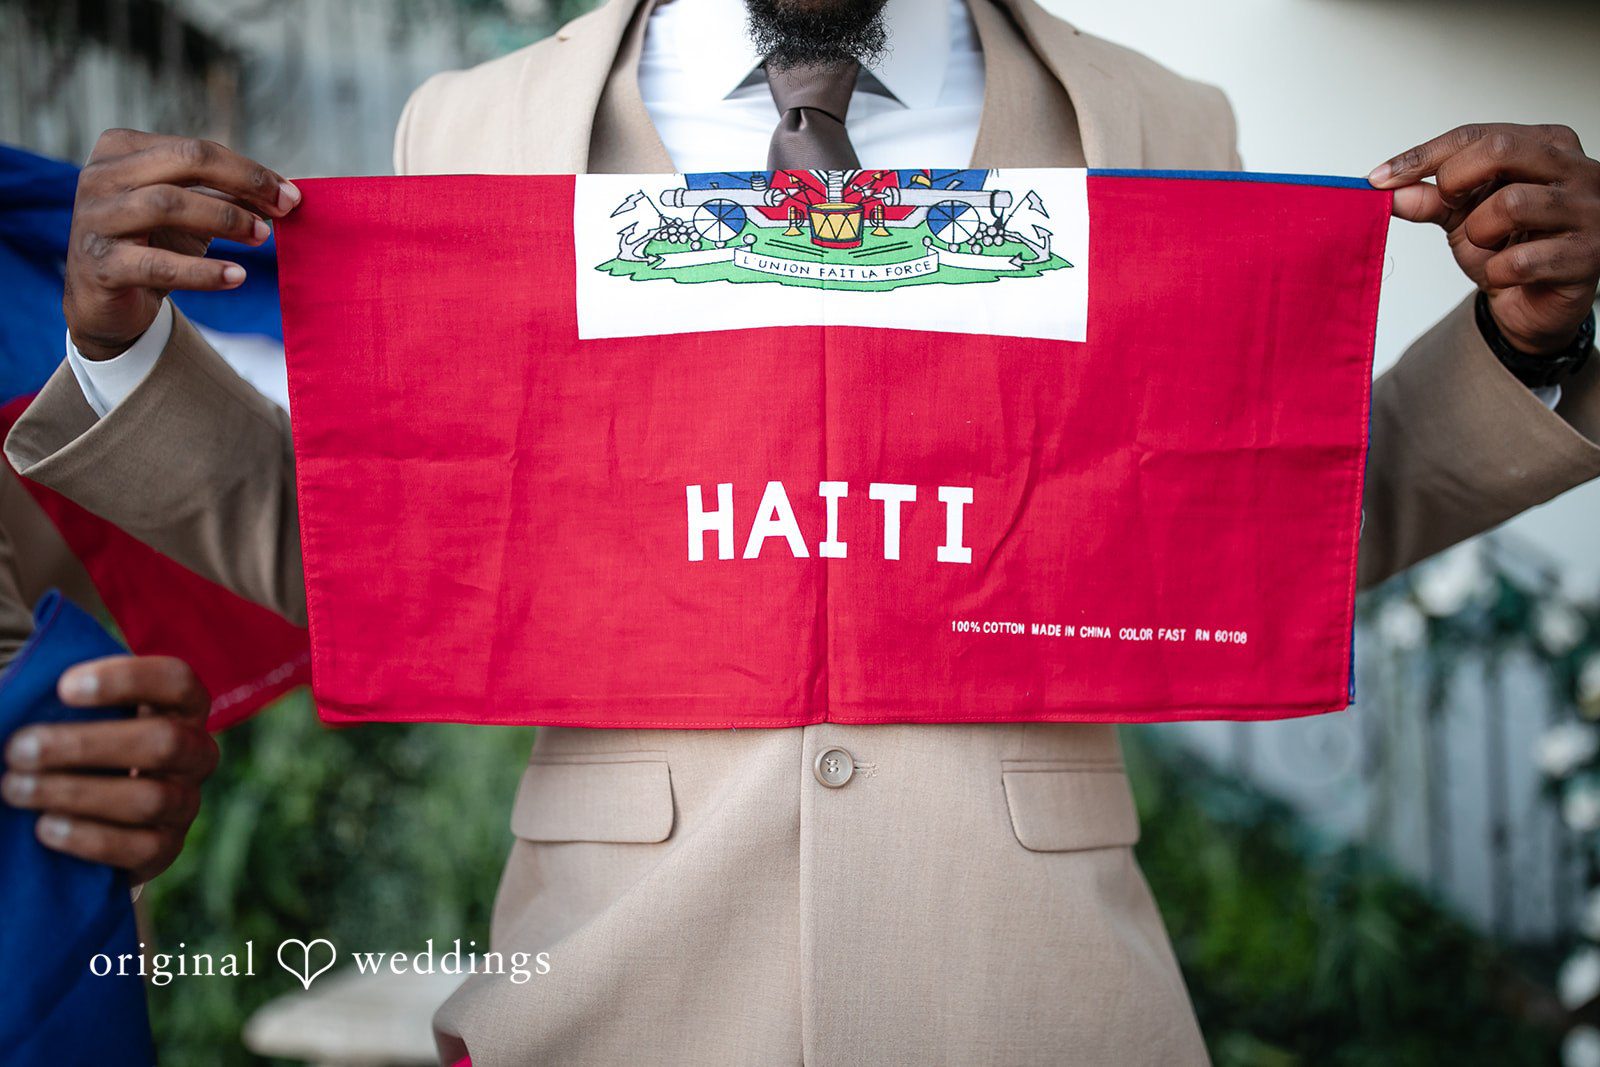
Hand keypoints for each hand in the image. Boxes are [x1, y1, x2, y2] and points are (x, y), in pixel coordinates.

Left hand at [1, 657, 216, 884]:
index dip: (127, 680)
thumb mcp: (74, 710)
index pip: (176, 681)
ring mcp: (186, 803)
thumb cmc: (77, 742)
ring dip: (75, 792)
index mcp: (181, 706)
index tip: (62, 687)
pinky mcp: (166, 849)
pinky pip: (142, 848)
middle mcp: (195, 752)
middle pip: (164, 742)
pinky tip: (44, 828)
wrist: (87, 811)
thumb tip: (14, 682)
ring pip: (150, 797)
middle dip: (84, 745)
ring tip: (14, 788)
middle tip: (16, 748)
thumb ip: (54, 692)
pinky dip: (90, 838)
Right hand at [65, 129, 300, 360]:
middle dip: (243, 182)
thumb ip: (229, 196)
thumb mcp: (191, 213)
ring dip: (225, 219)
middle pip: (184, 161)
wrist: (105, 302)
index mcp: (121, 150)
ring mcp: (95, 220)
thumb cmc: (153, 243)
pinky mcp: (101, 266)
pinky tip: (237, 276)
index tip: (290, 195)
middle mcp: (101, 177)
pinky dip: (203, 271)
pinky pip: (158, 265)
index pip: (196, 150)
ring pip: (167, 205)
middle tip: (284, 208)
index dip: (249, 171)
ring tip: (263, 237)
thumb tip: (285, 192)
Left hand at [1370, 123, 1599, 354]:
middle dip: (1454, 181)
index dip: (1422, 156)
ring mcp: (1589, 212)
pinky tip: (1506, 274)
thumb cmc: (1507, 249)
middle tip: (1448, 206)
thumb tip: (1389, 190)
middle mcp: (1578, 170)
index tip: (1379, 178)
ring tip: (1487, 245)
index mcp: (1549, 146)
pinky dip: (1497, 271)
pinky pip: (1521, 260)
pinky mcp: (1588, 256)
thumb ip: (1429, 199)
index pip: (1478, 135)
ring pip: (1510, 205)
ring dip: (1478, 233)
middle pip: (1500, 150)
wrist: (1534, 305)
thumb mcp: (1461, 217)